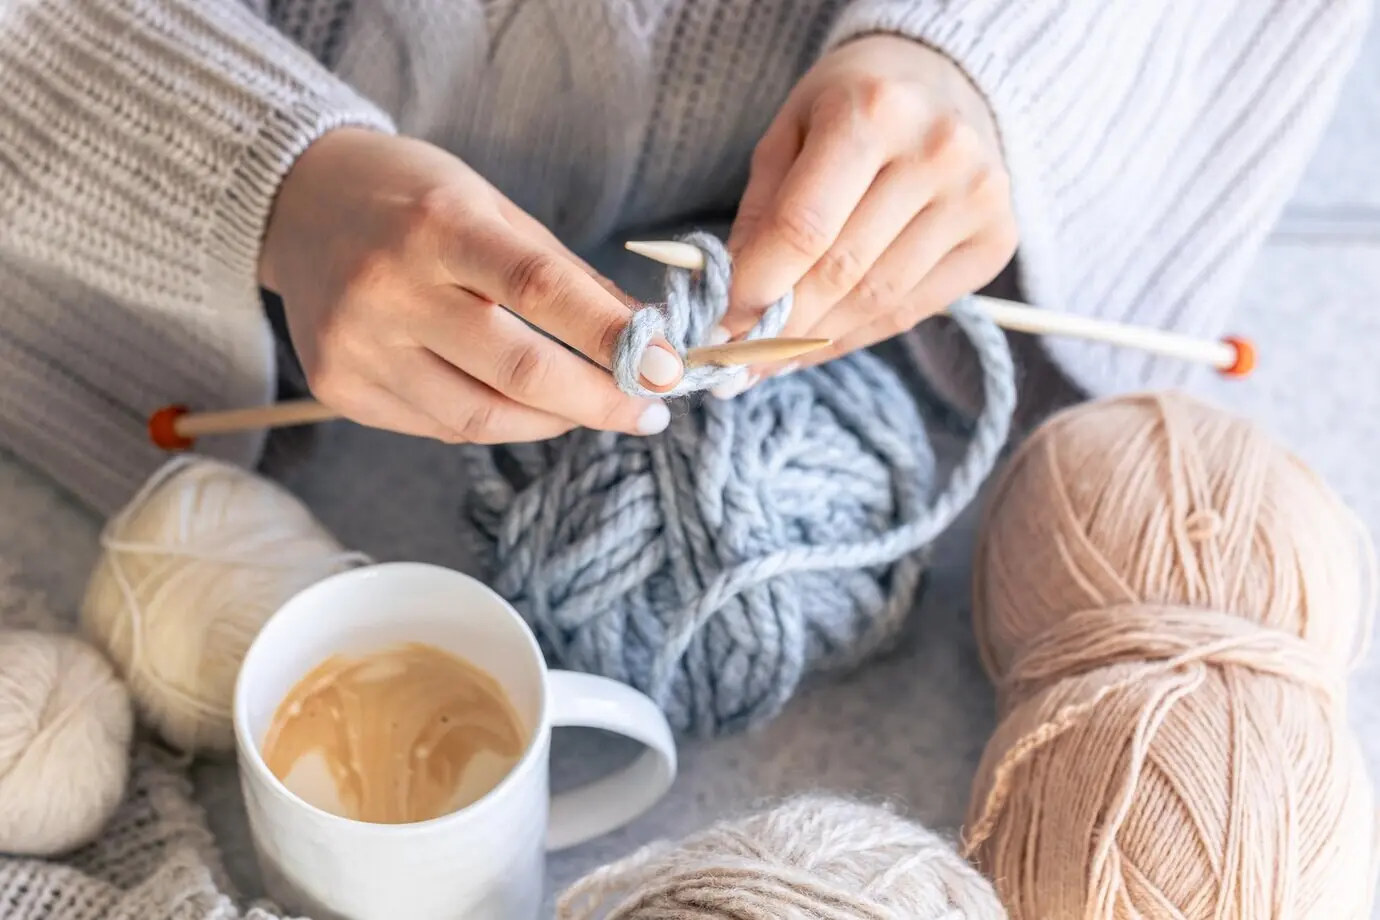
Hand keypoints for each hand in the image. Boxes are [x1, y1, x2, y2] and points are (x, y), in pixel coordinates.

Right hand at [259, 129, 680, 442]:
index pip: (542, 292)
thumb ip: (568, 277)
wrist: (296, 202)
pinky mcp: (338, 388)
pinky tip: (518, 405)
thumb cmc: (411, 198)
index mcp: (439, 226)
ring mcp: (358, 346)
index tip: (666, 371)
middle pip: (517, 372)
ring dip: (552, 423)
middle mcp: (390, 289)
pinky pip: (439, 428)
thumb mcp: (494, 209)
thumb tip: (644, 340)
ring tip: (589, 408)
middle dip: (598, 402)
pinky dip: (495, 422)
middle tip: (647, 412)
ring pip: (480, 419)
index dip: (614, 339)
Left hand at [722, 35, 1016, 387]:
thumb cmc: (851, 106)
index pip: (804, 228)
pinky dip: (857, 335)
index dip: (756, 287)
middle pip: (842, 271)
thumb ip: (761, 216)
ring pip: (878, 300)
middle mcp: (937, 152)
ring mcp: (977, 197)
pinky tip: (818, 341)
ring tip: (770, 355)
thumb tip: (733, 306)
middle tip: (735, 356)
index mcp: (873, 112)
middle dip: (780, 324)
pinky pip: (913, 310)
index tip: (719, 325)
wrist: (943, 80)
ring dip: (815, 338)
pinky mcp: (997, 239)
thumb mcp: (789, 134)